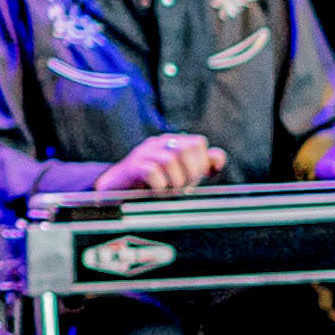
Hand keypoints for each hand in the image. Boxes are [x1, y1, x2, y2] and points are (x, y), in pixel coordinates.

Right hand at [93, 132, 226, 194]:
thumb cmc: (153, 184)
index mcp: (172, 142)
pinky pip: (152, 172)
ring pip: (170, 160)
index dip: (202, 163)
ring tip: (170, 191)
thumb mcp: (181, 174)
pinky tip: (157, 192)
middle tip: (183, 186)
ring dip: (175, 182)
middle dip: (191, 172)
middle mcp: (158, 143)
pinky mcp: (131, 167)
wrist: (117, 192)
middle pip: (186, 148)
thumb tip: (218, 159)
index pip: (198, 143)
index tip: (197, 178)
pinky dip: (159, 187)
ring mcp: (143, 153)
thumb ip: (201, 165)